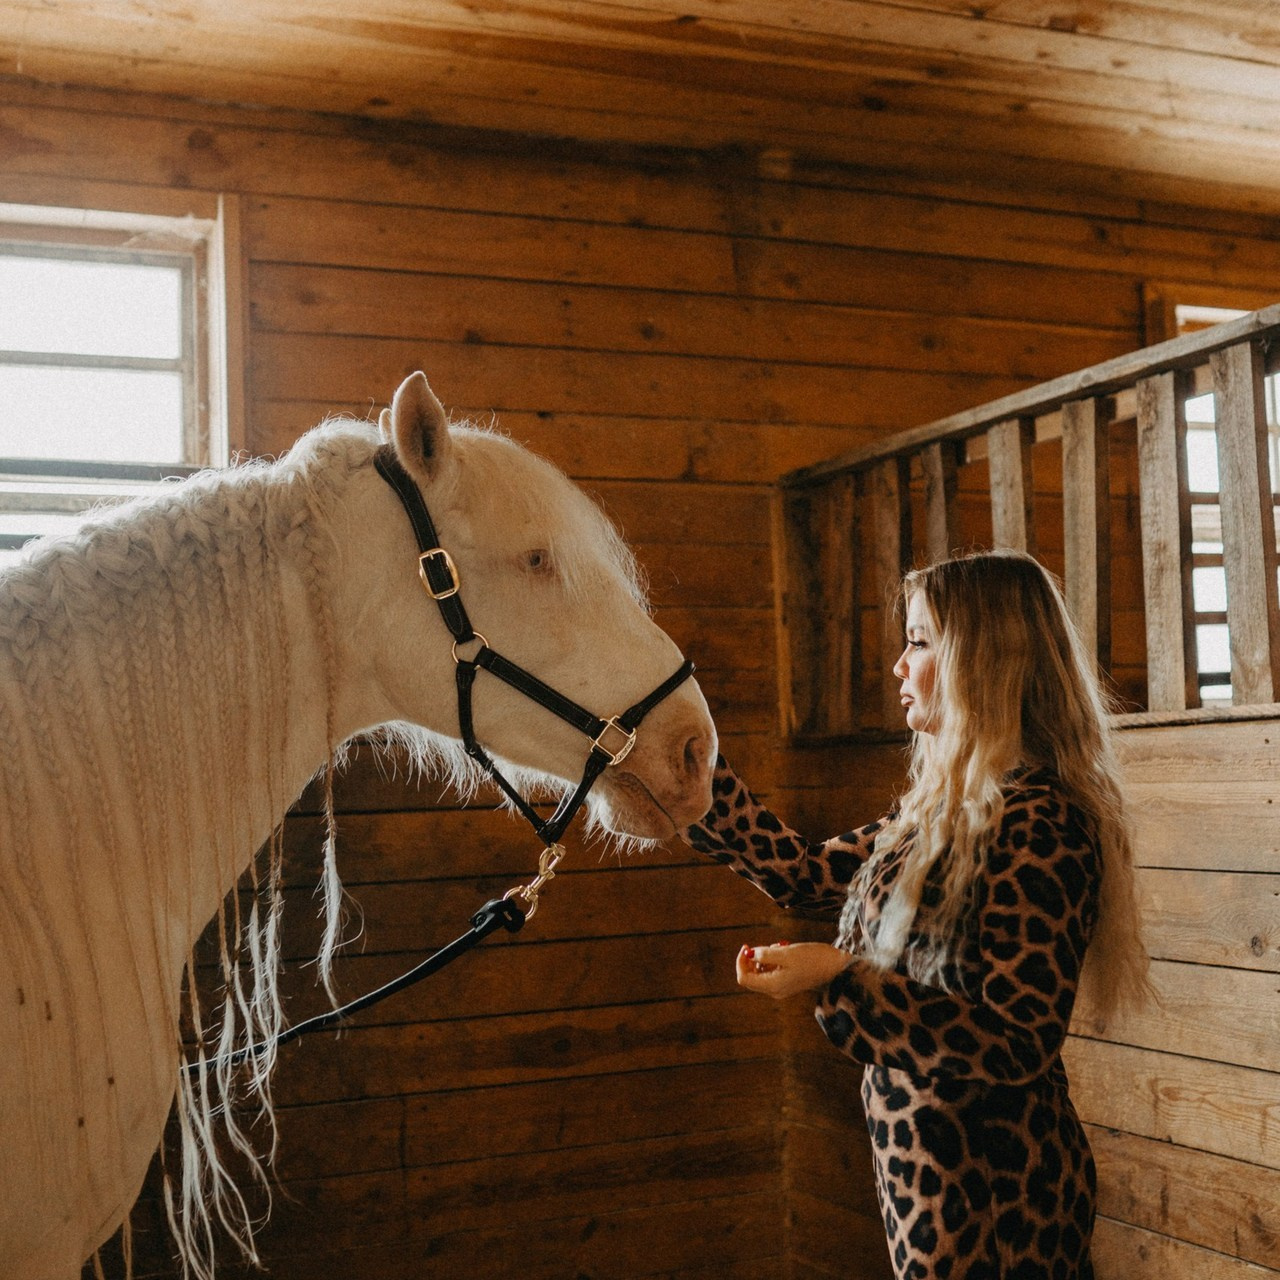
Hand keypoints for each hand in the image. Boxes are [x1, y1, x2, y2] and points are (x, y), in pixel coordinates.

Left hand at [735, 941, 850, 999]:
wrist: (836, 968)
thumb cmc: (813, 959)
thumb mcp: (787, 953)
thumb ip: (766, 954)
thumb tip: (750, 953)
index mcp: (772, 985)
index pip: (743, 978)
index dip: (741, 961)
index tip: (747, 946)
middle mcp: (775, 990)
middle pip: (751, 976)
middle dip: (753, 958)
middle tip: (766, 945)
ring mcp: (781, 987)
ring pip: (761, 971)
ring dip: (765, 957)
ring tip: (781, 947)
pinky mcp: (788, 981)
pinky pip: (772, 970)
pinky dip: (773, 959)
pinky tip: (785, 951)